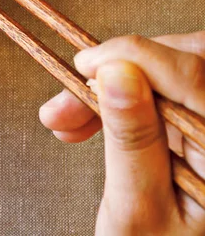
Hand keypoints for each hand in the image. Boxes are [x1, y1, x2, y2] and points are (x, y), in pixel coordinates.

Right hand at [39, 32, 204, 234]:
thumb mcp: (135, 212)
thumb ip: (129, 139)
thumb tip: (115, 73)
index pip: (194, 74)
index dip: (134, 55)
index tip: (88, 63)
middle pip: (189, 64)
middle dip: (123, 68)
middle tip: (75, 91)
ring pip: (176, 74)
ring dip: (119, 84)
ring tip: (74, 116)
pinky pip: (172, 96)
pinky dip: (130, 102)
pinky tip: (98, 119)